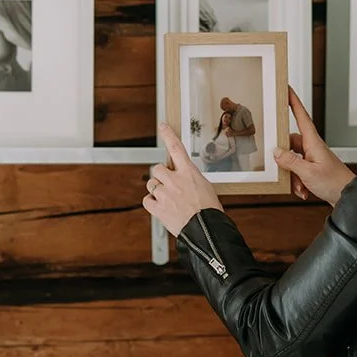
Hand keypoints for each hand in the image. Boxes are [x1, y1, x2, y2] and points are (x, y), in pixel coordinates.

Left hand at [143, 122, 223, 236]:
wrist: (206, 230)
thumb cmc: (210, 211)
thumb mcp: (206, 188)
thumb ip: (190, 179)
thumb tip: (182, 178)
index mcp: (189, 172)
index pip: (176, 148)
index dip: (168, 134)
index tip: (163, 126)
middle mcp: (175, 180)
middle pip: (157, 168)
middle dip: (161, 176)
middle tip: (169, 185)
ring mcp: (165, 193)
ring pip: (151, 183)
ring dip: (157, 189)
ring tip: (168, 199)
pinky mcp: (158, 207)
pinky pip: (147, 200)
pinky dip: (152, 203)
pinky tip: (161, 207)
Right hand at [273, 88, 354, 206]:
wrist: (349, 196)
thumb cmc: (334, 183)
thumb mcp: (307, 172)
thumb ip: (290, 161)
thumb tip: (276, 152)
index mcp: (313, 142)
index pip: (301, 117)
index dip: (293, 102)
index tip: (286, 89)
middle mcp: (313, 147)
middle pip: (290, 143)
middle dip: (285, 158)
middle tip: (283, 168)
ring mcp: (313, 158)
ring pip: (292, 159)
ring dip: (292, 174)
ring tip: (300, 186)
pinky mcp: (313, 168)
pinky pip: (298, 170)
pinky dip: (297, 181)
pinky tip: (303, 190)